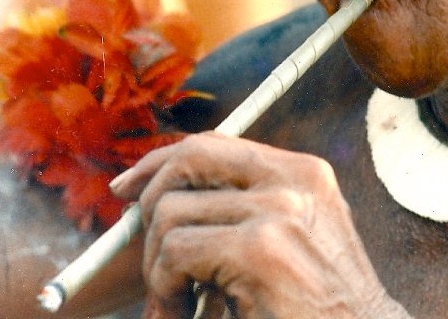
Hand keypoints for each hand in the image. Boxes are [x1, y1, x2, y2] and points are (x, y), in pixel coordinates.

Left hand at [110, 132, 410, 318]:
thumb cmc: (320, 308)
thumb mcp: (291, 241)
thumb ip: (244, 209)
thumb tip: (163, 194)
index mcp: (303, 174)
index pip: (215, 145)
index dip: (162, 160)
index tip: (128, 188)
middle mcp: (294, 180)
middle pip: (189, 158)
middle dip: (149, 200)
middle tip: (146, 252)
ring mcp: (279, 210)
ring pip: (171, 213)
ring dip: (157, 267)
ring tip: (176, 304)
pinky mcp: (260, 249)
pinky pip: (175, 252)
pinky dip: (164, 290)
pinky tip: (184, 314)